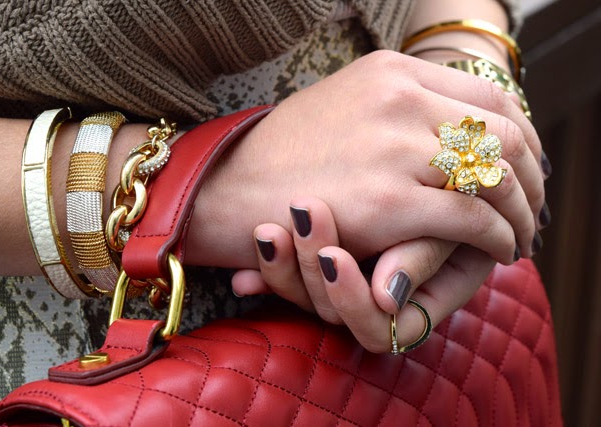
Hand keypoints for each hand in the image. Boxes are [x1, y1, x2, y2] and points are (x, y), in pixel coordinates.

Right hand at [187, 50, 544, 270]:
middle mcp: (397, 99)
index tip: (522, 166)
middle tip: (530, 203)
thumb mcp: (342, 110)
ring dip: (521, 207)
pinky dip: (498, 235)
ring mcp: (392, 147)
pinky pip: (471, 216)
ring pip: (495, 172)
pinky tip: (500, 248)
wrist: (224, 190)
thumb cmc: (278, 156)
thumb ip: (396, 111)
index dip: (517, 134)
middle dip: (529, 172)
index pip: (487, 95)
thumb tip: (444, 127)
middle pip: (502, 129)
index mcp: (389, 72)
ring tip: (521, 230)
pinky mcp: (386, 201)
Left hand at [232, 196, 494, 352]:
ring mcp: (346, 283)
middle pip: (333, 311)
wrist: (440, 162)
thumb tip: (386, 300)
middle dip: (311, 269)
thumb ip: (424, 256)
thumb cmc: (461, 193)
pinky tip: (242, 271)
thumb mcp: (453, 218)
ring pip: (305, 295)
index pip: (381, 330)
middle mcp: (375, 302)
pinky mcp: (319, 263)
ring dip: (281, 269)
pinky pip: (288, 274)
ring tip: (266, 232)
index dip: (354, 301)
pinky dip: (266, 267)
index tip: (334, 256)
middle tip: (301, 215)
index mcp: (414, 305)